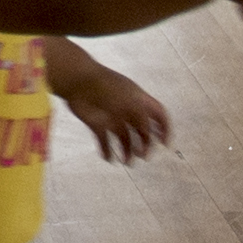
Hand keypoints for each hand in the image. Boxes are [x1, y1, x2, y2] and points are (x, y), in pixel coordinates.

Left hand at [52, 62, 171, 163]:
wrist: (77, 80)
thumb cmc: (106, 87)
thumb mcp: (130, 101)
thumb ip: (142, 118)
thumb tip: (148, 136)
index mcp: (139, 99)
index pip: (159, 114)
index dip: (165, 129)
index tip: (165, 145)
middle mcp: (127, 110)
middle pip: (142, 131)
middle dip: (146, 144)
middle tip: (144, 155)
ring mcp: (112, 117)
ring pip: (124, 139)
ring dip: (127, 151)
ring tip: (126, 161)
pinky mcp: (97, 124)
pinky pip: (104, 142)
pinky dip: (107, 151)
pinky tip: (108, 158)